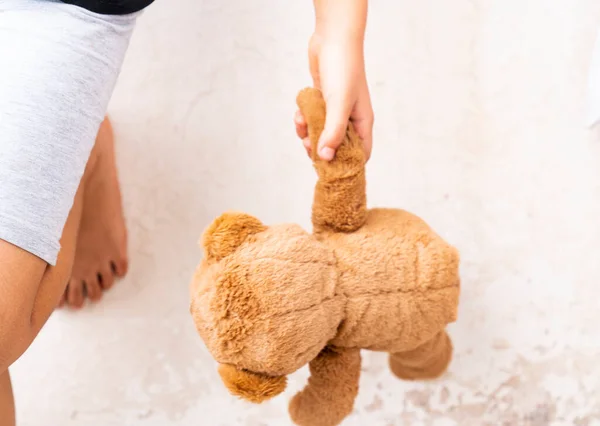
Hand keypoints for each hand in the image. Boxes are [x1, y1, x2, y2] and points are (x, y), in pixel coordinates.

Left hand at [294, 34, 373, 161]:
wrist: (333, 38)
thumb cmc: (343, 69)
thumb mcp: (338, 104)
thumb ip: (332, 132)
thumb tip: (325, 158)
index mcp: (362, 122)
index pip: (360, 154)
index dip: (346, 165)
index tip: (328, 169)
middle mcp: (350, 119)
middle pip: (336, 147)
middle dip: (319, 148)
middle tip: (307, 144)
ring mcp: (336, 110)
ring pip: (320, 133)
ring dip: (307, 133)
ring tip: (300, 123)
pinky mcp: (322, 101)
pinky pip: (312, 118)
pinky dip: (304, 118)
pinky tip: (299, 111)